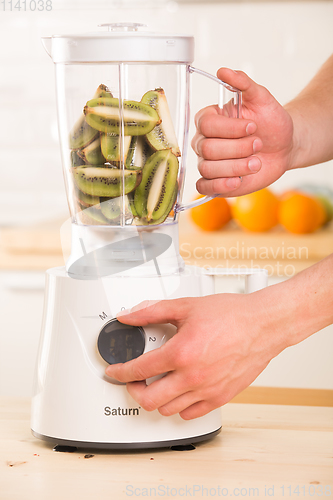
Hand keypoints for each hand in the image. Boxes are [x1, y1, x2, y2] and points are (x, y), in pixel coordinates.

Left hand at [105, 292, 285, 419]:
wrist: (263, 324)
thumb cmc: (231, 315)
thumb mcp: (186, 306)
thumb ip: (152, 311)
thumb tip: (129, 316)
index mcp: (180, 353)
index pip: (138, 370)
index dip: (120, 372)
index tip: (115, 372)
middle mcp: (192, 376)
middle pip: (149, 400)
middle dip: (134, 391)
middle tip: (133, 381)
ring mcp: (207, 390)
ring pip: (168, 410)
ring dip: (156, 399)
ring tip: (156, 385)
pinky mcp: (221, 397)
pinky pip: (191, 413)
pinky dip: (179, 406)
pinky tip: (179, 392)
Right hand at [191, 68, 293, 196]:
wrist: (283, 145)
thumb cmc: (271, 121)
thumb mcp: (262, 98)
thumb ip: (243, 83)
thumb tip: (222, 71)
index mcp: (209, 119)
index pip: (206, 125)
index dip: (231, 128)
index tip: (254, 126)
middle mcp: (204, 141)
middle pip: (207, 149)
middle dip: (238, 148)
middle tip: (259, 144)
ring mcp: (208, 162)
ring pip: (208, 169)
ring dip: (236, 167)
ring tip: (256, 163)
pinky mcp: (215, 181)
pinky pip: (204, 187)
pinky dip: (219, 185)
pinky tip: (237, 181)